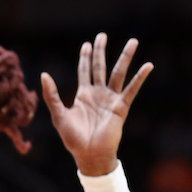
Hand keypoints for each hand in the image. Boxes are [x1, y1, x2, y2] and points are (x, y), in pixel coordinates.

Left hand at [41, 33, 152, 176]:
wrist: (89, 156)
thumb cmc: (73, 139)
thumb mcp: (58, 115)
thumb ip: (51, 95)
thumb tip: (44, 75)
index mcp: (83, 95)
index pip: (85, 70)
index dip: (86, 57)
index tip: (87, 44)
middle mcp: (98, 94)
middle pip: (101, 66)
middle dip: (101, 51)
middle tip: (102, 35)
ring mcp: (110, 99)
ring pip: (118, 73)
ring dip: (125, 57)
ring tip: (133, 42)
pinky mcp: (121, 108)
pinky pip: (132, 90)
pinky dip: (140, 78)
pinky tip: (147, 66)